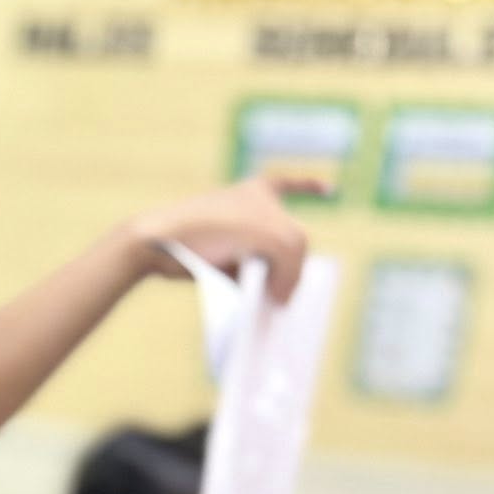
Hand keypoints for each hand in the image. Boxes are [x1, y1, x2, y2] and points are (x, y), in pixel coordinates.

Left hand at [128, 178, 307, 302]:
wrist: (164, 243)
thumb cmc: (221, 228)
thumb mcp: (278, 238)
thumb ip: (295, 264)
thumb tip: (282, 297)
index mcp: (262, 191)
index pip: (294, 185)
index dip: (312, 187)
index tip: (329, 189)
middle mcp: (248, 211)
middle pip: (285, 239)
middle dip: (293, 261)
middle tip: (293, 288)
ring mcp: (232, 238)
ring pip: (266, 262)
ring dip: (274, 281)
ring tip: (279, 304)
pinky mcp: (218, 262)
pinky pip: (245, 281)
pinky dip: (253, 293)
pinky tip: (261, 308)